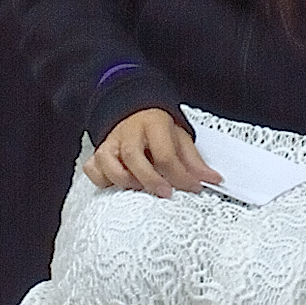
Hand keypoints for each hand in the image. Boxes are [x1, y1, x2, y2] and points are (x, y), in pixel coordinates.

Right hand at [84, 109, 222, 197]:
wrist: (133, 111)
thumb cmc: (156, 128)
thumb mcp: (179, 137)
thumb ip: (194, 160)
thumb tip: (213, 179)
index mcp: (153, 123)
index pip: (165, 152)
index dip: (180, 175)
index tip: (191, 188)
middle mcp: (128, 131)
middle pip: (133, 156)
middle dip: (150, 179)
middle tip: (165, 193)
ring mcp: (110, 141)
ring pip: (107, 162)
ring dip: (124, 180)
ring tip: (139, 188)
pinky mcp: (97, 152)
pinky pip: (92, 169)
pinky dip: (102, 180)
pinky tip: (118, 184)